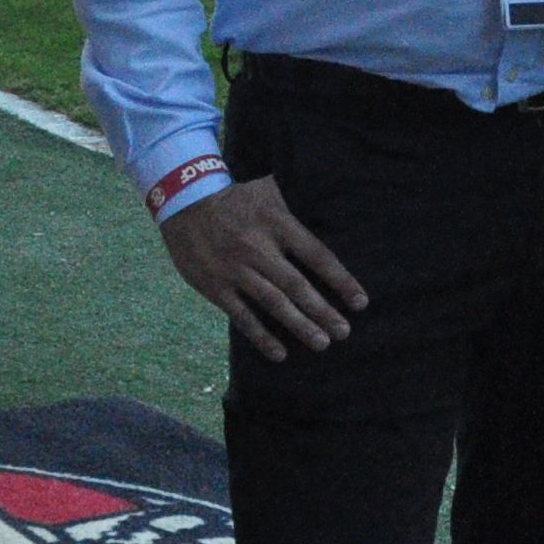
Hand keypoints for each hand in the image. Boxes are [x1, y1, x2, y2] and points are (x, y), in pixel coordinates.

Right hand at [161, 177, 368, 361]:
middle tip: (343, 333)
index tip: (361, 303)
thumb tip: (327, 220)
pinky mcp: (215, 285)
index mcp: (277, 224)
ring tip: (321, 343)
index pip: (317, 256)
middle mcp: (259, 248)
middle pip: (298, 285)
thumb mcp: (267, 190)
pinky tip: (279, 353)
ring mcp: (236, 269)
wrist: (183, 197)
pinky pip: (242, 315)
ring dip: (299, 325)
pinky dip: (261, 336)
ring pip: (273, 303)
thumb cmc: (233, 194)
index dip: (341, 281)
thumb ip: (293, 213)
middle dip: (323, 311)